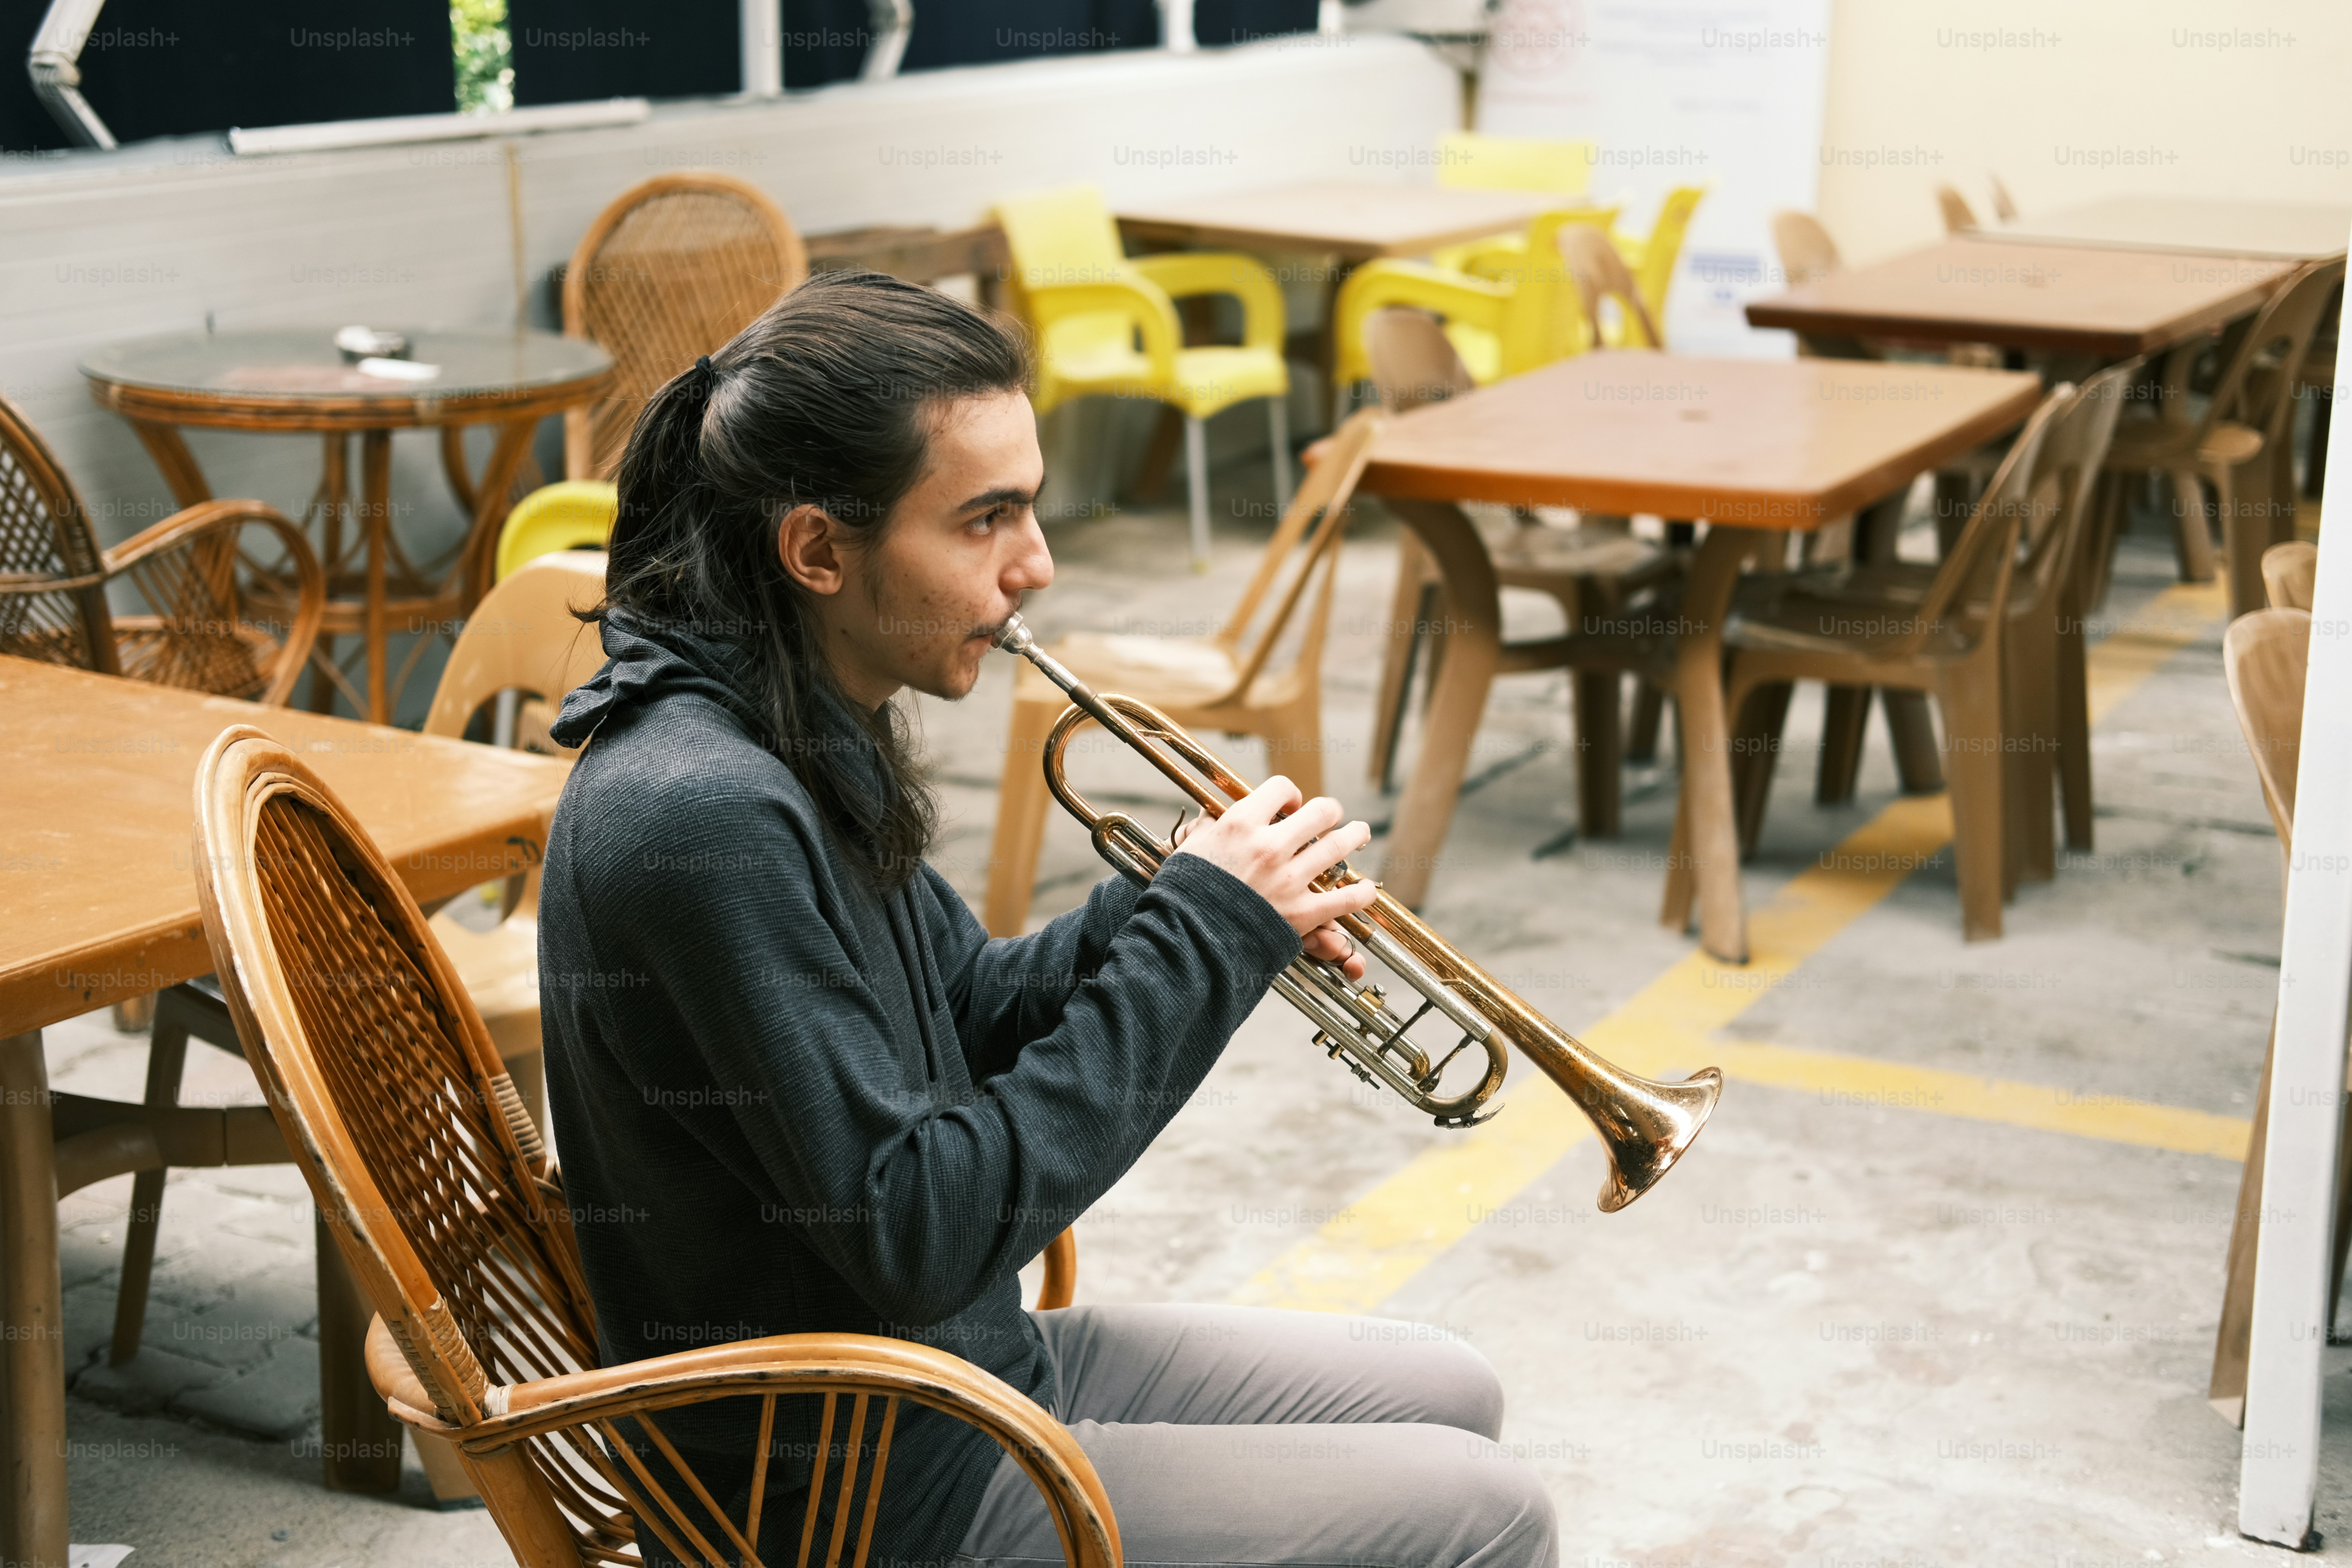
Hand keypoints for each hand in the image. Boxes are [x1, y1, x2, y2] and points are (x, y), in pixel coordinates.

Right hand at [1168, 776, 1375, 979]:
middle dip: (1330, 811)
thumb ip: (1208, 827)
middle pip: (1320, 812)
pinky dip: (1361, 893)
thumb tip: (1214, 814)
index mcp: (1241, 824)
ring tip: (1360, 833)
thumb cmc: (1185, 894)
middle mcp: (1270, 847)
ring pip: (1339, 846)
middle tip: (1332, 816)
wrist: (1188, 941)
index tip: (1290, 806)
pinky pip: (1346, 899)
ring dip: (1355, 836)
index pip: (1281, 788)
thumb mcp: (1190, 849)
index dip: (1289, 794)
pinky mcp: (1302, 913)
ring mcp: (1289, 880)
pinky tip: (1365, 888)